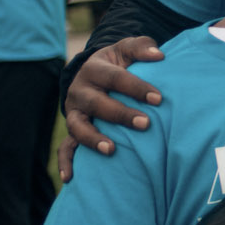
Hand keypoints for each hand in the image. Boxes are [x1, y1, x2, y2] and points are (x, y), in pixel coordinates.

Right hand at [60, 36, 164, 180]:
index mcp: (94, 69)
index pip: (116, 78)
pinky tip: (70, 177)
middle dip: (121, 114)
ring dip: (93, 139)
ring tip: (112, 150)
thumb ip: (142, 47)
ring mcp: (74, 111)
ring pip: (78, 127)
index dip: (137, 87)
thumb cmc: (119, 62)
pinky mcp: (72, 128)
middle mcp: (80, 91)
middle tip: (146, 124)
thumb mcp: (127, 49)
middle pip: (98, 103)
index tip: (159, 98)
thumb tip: (159, 55)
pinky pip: (65, 147)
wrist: (95, 72)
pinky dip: (66, 162)